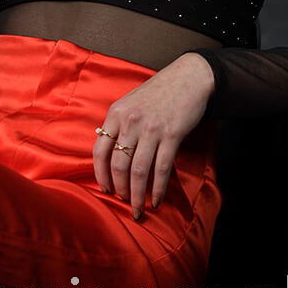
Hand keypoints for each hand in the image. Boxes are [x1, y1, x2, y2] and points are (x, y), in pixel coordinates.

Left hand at [93, 52, 214, 220]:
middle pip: (118, 164)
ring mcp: (151, 128)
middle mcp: (130, 121)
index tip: (105, 189)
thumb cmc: (159, 92)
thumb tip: (111, 156)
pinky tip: (157, 200)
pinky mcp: (171, 135)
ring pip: (138, 171)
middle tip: (124, 202)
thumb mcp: (131, 103)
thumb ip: (119, 125)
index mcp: (116, 113)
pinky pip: (161, 169)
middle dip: (120, 189)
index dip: (100, 174)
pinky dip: (158, 189)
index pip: (99, 150)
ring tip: (138, 209)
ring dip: (137, 195)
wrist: (189, 77)